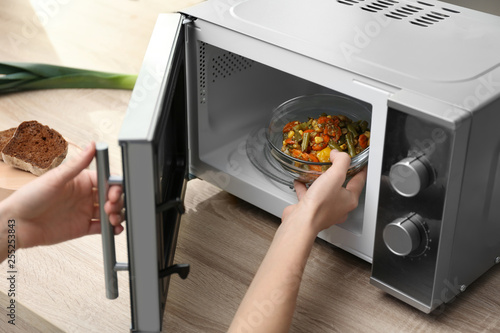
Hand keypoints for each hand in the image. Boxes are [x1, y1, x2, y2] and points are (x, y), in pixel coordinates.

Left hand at [0, 141, 123, 252]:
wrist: (16, 225)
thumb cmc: (29, 198)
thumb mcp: (55, 178)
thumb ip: (77, 164)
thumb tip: (92, 145)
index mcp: (80, 181)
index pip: (105, 180)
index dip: (114, 186)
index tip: (114, 192)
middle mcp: (84, 196)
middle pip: (111, 196)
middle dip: (117, 201)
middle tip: (111, 207)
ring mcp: (84, 212)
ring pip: (110, 212)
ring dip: (117, 215)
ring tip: (113, 219)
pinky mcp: (82, 227)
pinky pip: (102, 228)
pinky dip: (112, 229)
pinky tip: (114, 228)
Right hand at [282, 150, 366, 233]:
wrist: (301, 222)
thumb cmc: (320, 203)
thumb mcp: (335, 175)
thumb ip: (340, 161)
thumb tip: (338, 154)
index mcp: (349, 200)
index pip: (359, 181)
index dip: (360, 170)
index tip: (360, 163)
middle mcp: (339, 207)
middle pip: (342, 188)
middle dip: (338, 176)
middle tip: (335, 165)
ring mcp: (325, 211)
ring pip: (325, 193)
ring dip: (321, 182)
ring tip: (316, 172)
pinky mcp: (311, 212)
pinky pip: (310, 197)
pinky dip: (305, 188)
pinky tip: (300, 181)